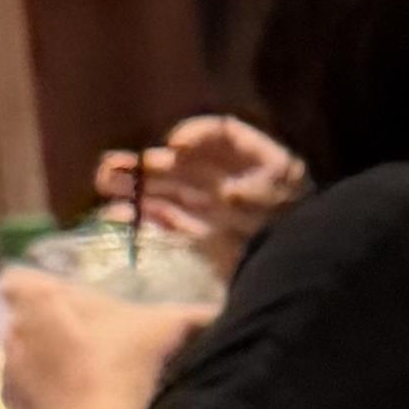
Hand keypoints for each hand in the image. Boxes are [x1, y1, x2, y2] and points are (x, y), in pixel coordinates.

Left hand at [0, 270, 207, 408]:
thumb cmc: (127, 367)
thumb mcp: (170, 328)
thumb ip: (195, 314)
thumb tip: (216, 311)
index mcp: (44, 299)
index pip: (19, 280)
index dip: (41, 290)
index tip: (67, 306)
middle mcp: (17, 328)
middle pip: (25, 318)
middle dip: (49, 326)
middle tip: (87, 343)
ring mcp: (10, 368)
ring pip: (22, 353)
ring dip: (43, 360)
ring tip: (80, 377)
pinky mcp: (11, 404)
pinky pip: (23, 390)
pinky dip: (42, 394)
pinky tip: (71, 405)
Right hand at [91, 112, 307, 272]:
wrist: (302, 273)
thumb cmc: (296, 224)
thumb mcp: (282, 186)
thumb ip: (248, 175)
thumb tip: (207, 171)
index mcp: (259, 162)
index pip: (223, 135)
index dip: (197, 136)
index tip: (175, 146)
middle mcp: (233, 181)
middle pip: (184, 165)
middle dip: (149, 164)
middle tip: (112, 168)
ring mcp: (218, 210)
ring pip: (171, 191)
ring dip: (138, 186)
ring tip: (106, 182)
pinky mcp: (207, 238)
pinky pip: (172, 221)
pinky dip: (147, 217)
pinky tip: (120, 213)